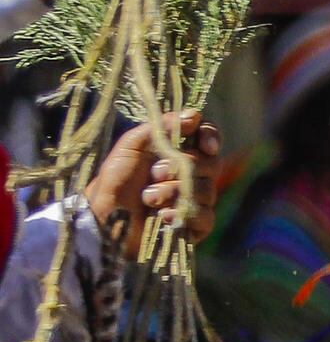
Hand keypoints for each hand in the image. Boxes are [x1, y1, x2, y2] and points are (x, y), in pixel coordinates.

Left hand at [81, 116, 220, 242]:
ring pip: (207, 190)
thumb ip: (160, 127)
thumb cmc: (116, 180)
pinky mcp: (197, 225)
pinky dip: (181, 214)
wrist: (105, 217)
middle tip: (153, 174)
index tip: (205, 146)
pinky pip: (205, 216)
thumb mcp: (131, 146)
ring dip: (172, 193)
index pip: (208, 136)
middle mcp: (192, 173)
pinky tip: (162, 217)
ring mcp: (197, 199)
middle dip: (180, 168)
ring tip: (147, 199)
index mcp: (179, 150)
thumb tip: (193, 116)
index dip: (211, 138)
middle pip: (212, 163)